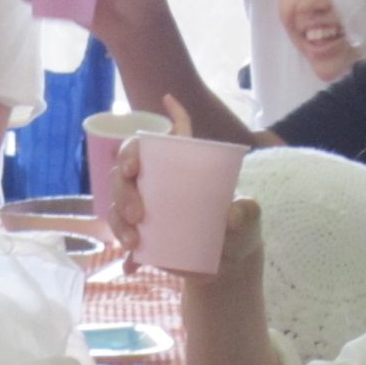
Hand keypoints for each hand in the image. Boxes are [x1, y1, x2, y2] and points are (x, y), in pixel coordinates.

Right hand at [104, 96, 259, 276]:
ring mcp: (146, 208)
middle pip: (129, 168)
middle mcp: (159, 183)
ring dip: (117, 218)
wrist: (228, 265)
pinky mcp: (142, 235)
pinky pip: (125, 238)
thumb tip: (230, 215)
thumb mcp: (249, 222)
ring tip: (133, 241)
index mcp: (185, 169)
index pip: (176, 135)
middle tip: (136, 212)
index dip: (173, 116)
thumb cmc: (238, 232)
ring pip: (117, 201)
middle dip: (122, 184)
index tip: (169, 99)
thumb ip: (247, 214)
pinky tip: (132, 263)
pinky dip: (128, 253)